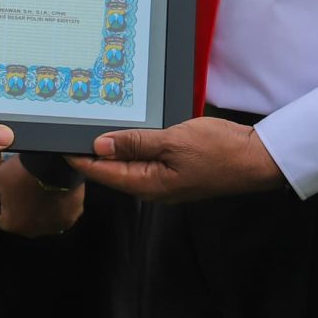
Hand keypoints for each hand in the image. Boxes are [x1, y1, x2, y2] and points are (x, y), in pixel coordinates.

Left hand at [0, 156, 85, 235]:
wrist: (54, 164)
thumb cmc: (24, 172)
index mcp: (13, 225)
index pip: (6, 219)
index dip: (8, 204)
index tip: (13, 191)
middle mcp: (33, 231)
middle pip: (26, 220)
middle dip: (26, 208)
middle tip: (27, 187)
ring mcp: (54, 226)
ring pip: (45, 218)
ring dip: (43, 208)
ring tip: (42, 187)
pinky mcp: (70, 217)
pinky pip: (62, 214)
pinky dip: (59, 205)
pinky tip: (56, 191)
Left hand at [71, 116, 283, 203]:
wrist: (256, 159)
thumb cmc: (220, 151)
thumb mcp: (173, 141)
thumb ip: (135, 143)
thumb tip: (100, 146)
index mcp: (150, 184)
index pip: (104, 172)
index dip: (81, 158)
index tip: (61, 144)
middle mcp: (154, 188)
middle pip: (113, 171)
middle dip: (92, 154)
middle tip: (73, 131)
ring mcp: (166, 182)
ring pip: (130, 165)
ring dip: (114, 149)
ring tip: (96, 129)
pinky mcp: (177, 172)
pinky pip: (147, 161)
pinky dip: (134, 147)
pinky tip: (130, 134)